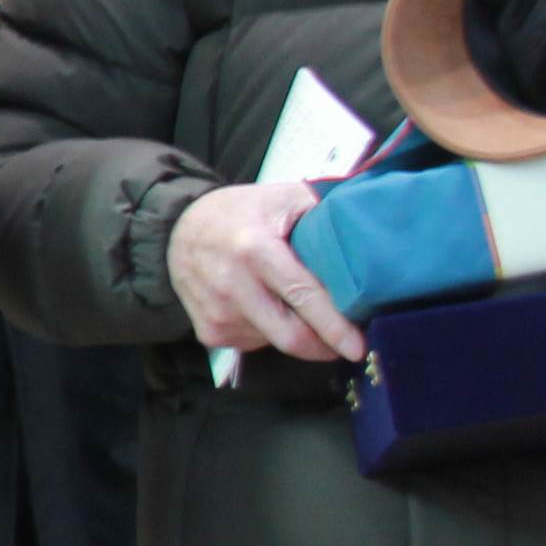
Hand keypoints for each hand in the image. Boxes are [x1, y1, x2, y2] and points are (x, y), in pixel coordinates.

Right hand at [172, 180, 364, 364]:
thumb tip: (369, 237)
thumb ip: (322, 214)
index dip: (334, 326)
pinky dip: (268, 333)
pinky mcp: (208, 331)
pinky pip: (253, 344)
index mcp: (255, 250)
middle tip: (345, 344)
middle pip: (290, 335)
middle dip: (324, 346)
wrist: (176, 230)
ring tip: (292, 306)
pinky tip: (262, 308)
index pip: (303, 296)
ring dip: (294, 333)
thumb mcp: (282, 199)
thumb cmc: (240, 212)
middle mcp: (232, 285)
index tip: (359, 345)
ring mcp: (217, 313)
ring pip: (274, 341)